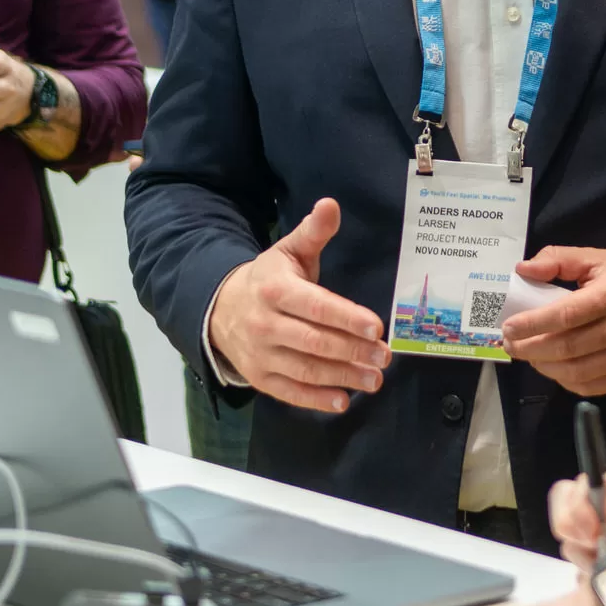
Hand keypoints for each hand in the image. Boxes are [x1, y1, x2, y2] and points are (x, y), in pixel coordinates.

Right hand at [209, 197, 388, 413]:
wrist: (220, 309)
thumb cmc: (268, 279)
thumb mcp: (287, 251)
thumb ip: (313, 232)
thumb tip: (330, 205)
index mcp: (275, 290)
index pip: (316, 306)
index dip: (346, 317)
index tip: (377, 327)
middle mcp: (265, 324)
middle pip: (314, 341)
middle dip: (352, 351)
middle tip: (384, 356)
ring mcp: (261, 354)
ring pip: (305, 370)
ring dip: (342, 377)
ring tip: (374, 379)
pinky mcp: (260, 378)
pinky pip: (289, 392)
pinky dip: (316, 399)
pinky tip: (342, 401)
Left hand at [502, 247, 605, 393]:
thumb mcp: (600, 258)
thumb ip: (560, 260)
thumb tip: (524, 270)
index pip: (563, 315)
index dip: (530, 324)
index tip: (508, 327)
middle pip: (565, 347)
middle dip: (530, 348)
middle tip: (510, 345)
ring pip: (576, 371)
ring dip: (544, 367)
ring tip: (529, 356)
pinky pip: (592, 386)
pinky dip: (567, 382)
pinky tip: (555, 369)